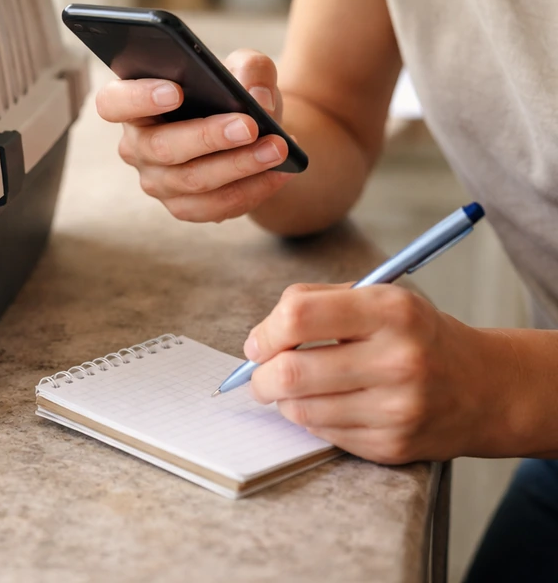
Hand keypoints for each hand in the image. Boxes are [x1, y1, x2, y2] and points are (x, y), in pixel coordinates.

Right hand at [95, 50, 295, 222]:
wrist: (252, 134)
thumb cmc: (233, 95)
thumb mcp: (243, 69)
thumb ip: (250, 69)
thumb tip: (257, 99)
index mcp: (134, 105)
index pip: (113, 103)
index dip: (137, 98)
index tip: (175, 91)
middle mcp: (137, 146)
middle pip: (160, 147)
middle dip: (207, 136)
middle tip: (249, 125)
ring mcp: (157, 182)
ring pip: (191, 181)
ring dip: (238, 166)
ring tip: (278, 148)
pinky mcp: (183, 207)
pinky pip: (213, 207)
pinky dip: (250, 190)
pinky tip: (278, 173)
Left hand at [246, 283, 501, 463]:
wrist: (485, 388)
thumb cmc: (416, 336)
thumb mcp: (380, 298)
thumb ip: (316, 304)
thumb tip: (259, 339)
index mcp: (390, 310)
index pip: (298, 316)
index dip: (265, 332)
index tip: (258, 343)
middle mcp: (397, 360)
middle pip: (291, 372)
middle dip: (260, 376)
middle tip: (260, 374)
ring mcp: (396, 408)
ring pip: (300, 410)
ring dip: (283, 400)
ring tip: (295, 388)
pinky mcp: (391, 445)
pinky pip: (322, 434)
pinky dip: (312, 420)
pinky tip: (329, 405)